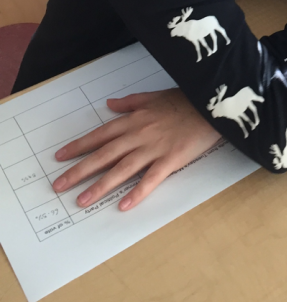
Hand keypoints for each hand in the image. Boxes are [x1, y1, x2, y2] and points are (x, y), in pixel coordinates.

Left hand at [52, 89, 220, 210]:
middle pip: (104, 154)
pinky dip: (138, 192)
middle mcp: (139, 135)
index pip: (101, 135)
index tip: (60, 156)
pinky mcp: (171, 160)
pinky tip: (124, 205)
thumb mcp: (155, 96)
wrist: (212, 104)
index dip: (79, 146)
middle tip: (58, 185)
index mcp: (135, 119)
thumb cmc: (185, 100)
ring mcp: (154, 148)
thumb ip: (131, 102)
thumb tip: (110, 104)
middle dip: (79, 170)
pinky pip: (151, 179)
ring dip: (100, 185)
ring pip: (122, 169)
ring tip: (81, 200)